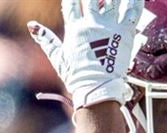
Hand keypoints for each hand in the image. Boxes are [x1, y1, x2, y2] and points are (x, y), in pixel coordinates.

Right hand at [28, 0, 143, 108]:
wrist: (97, 90)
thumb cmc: (78, 77)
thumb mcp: (58, 57)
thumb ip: (46, 39)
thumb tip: (31, 25)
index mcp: (75, 29)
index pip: (71, 3)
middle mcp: (92, 24)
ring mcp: (109, 28)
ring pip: (113, 1)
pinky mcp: (125, 34)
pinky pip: (132, 12)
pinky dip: (135, 2)